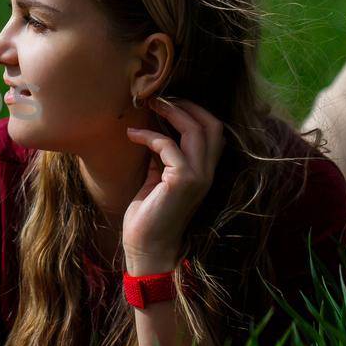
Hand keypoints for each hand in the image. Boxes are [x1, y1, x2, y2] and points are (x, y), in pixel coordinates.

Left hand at [123, 97, 225, 269]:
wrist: (147, 249)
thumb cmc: (148, 217)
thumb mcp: (157, 180)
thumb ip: (162, 159)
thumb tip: (155, 134)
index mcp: (204, 172)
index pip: (214, 131)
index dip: (194, 111)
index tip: (168, 102)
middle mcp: (207, 173)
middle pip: (211, 124)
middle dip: (186, 105)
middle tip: (159, 97)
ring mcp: (198, 177)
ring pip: (197, 130)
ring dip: (171, 112)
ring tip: (150, 104)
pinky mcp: (183, 182)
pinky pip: (168, 146)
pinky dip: (149, 136)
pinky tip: (132, 135)